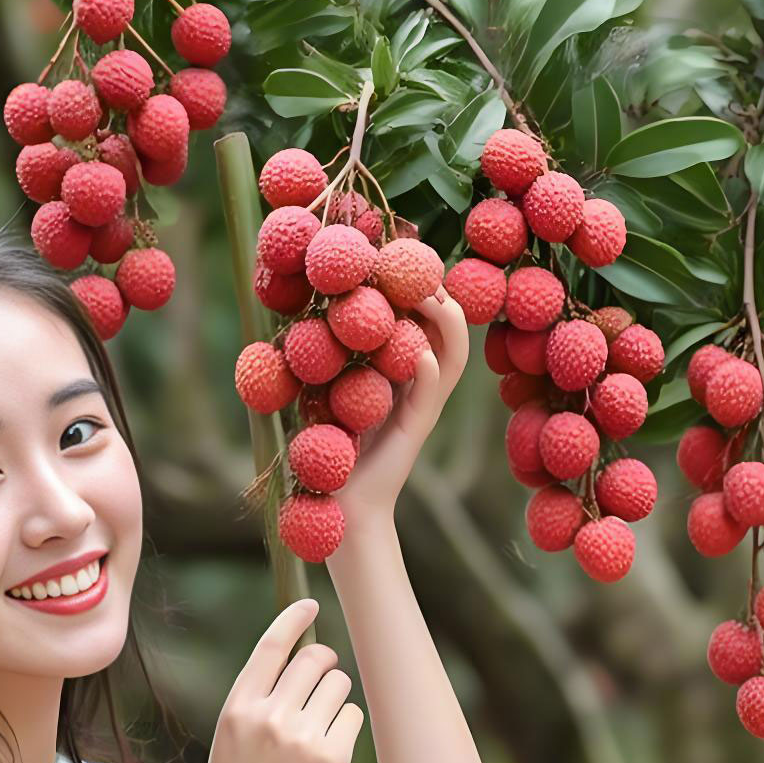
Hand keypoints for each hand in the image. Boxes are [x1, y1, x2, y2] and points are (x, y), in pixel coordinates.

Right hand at [199, 598, 363, 762]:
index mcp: (236, 709)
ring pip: (339, 685)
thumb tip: (296, 662)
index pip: (272, 646)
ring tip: (320, 729)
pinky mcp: (332, 759)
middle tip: (324, 678)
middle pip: (315, 659)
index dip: (294, 619)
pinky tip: (329, 751)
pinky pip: (353, 716)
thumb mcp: (230, 743)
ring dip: (336, 698)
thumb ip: (255, 703)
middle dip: (325, 663)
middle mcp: (269, 716)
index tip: (310, 605)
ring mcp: (302, 737)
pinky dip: (346, 727)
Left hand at [332, 289, 469, 535]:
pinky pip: (430, 394)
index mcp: (405, 376)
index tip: (405, 259)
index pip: (430, 323)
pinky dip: (428, 371)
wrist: (341, 502)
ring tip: (430, 296)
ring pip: (453, 356)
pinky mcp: (415, 429)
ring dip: (446, 323)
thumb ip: (337, 360)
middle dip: (442, 295)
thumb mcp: (334, 393)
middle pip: (451, 332)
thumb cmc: (332, 449)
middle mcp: (421, 387)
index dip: (425, 290)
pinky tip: (418, 352)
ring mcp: (422, 408)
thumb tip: (310, 314)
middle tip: (420, 268)